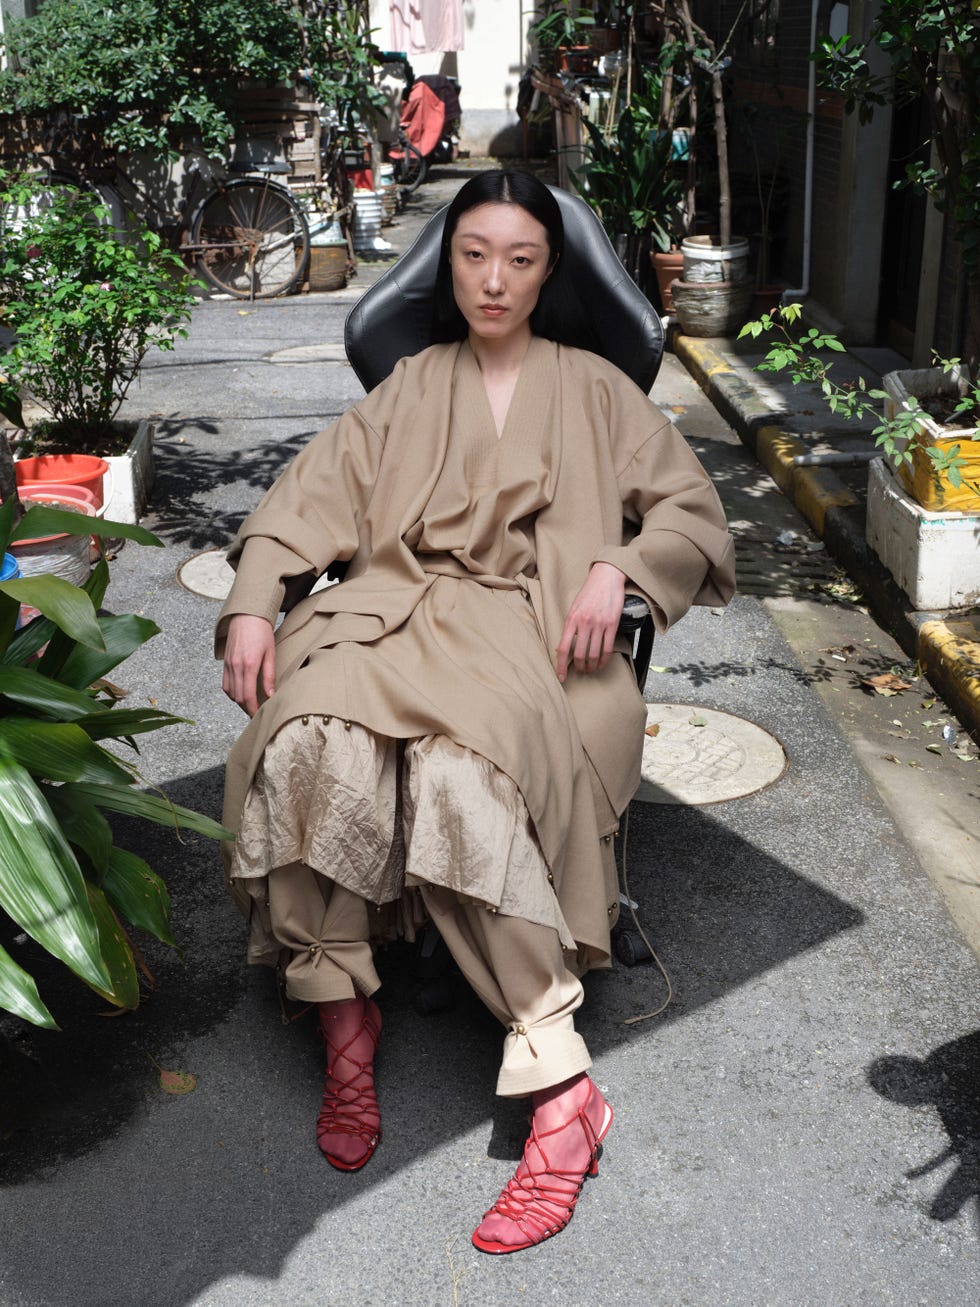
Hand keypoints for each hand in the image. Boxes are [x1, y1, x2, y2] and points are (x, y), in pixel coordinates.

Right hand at [222, 614, 275, 715]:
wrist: (246, 615)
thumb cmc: (261, 631)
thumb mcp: (270, 653)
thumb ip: (270, 675)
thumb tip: (270, 695)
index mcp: (249, 665)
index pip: (248, 696)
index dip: (252, 710)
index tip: (258, 716)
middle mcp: (235, 666)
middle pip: (238, 697)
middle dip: (246, 709)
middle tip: (256, 714)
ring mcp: (228, 664)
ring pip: (230, 692)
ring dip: (239, 702)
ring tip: (250, 705)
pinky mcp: (225, 662)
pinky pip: (225, 683)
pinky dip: (231, 692)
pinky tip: (240, 693)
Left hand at [556, 562, 626, 683]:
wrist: (606, 576)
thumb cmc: (589, 592)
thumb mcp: (574, 607)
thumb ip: (570, 626)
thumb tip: (562, 647)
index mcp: (571, 619)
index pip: (562, 648)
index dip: (561, 665)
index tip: (561, 677)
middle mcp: (584, 622)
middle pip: (579, 654)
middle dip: (579, 667)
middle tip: (580, 671)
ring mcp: (599, 624)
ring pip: (594, 654)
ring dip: (592, 666)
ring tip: (591, 669)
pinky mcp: (612, 624)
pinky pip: (607, 648)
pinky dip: (604, 659)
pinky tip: (601, 663)